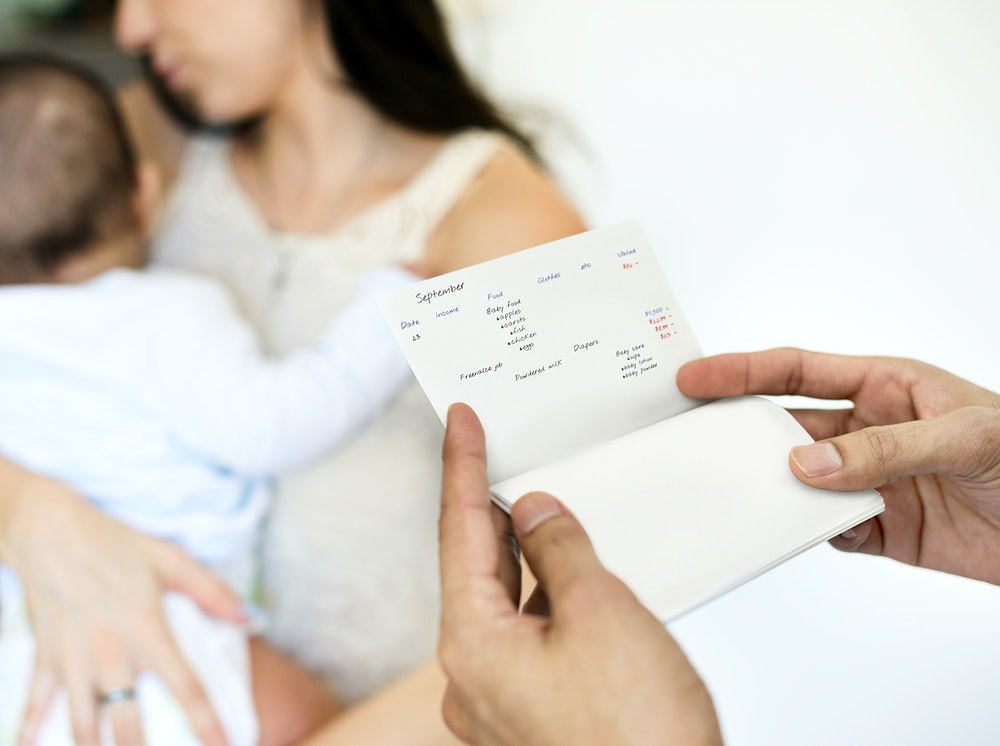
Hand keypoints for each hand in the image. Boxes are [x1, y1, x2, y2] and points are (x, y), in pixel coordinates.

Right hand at [0, 465, 243, 745]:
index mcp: (149, 630)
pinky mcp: (46, 658)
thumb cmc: (116, 545)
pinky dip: (32, 731)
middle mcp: (112, 653)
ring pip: (84, 725)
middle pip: (129, 722)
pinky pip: (37, 705)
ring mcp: (75, 660)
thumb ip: (213, 593)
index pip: (186, 687)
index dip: (207, 723)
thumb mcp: (172, 560)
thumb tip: (253, 619)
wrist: (51, 533)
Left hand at [437, 403, 721, 745]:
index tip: (458, 423)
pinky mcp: (532, 714)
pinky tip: (570, 574)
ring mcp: (501, 701)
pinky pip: (529, 637)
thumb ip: (561, 550)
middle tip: (496, 451)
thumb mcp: (602, 614)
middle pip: (476, 567)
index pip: (460, 531)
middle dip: (491, 509)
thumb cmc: (638, 738)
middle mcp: (475, 676)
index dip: (461, 468)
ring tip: (541, 502)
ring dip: (524, 555)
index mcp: (474, 645)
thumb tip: (537, 511)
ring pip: (505, 603)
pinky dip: (545, 598)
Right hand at [678, 348, 999, 583]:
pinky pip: (829, 529)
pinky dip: (812, 532)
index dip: (742, 372)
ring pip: (801, 482)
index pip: (798, 372)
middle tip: (701, 443)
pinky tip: (814, 530)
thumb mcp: (964, 438)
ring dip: (778, 490)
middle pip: (788, 429)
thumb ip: (884, 449)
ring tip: (753, 495)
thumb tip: (808, 465)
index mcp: (886, 386)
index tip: (696, 378)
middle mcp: (870, 430)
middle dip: (745, 435)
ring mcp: (871, 481)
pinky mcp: (882, 529)